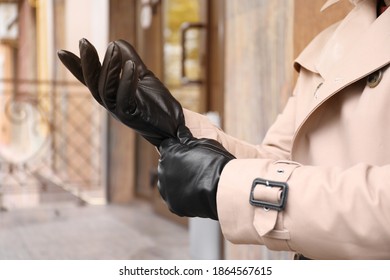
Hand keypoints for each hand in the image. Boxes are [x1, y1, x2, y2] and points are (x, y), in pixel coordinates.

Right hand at [57, 38, 183, 146]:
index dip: (76, 67)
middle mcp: (111, 104)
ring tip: (112, 48)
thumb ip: (131, 60)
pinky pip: (124, 98)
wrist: (173, 125)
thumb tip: (117, 41)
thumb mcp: (143, 76)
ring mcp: (120, 111)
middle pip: (93, 83)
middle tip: (83, 41)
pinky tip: (130, 65)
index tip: (61, 52)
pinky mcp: (132, 116)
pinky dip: (126, 81)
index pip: (91, 79)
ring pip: (106, 90)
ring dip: (108, 68)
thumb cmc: (157, 103)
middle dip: (87, 63)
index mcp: (111, 94)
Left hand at [157, 126, 234, 219]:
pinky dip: (182, 196)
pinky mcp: (173, 205)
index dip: (177, 148)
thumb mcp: (203, 143)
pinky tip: (195, 193)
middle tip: (195, 167)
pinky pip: (175, 198)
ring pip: (169, 182)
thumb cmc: (215, 162)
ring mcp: (166, 190)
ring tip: (196, 182)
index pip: (167, 146)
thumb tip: (179, 131)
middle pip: (167, 165)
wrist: (223, 189)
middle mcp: (162, 171)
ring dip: (178, 181)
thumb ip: (187, 138)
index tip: (187, 151)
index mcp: (168, 153)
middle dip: (177, 165)